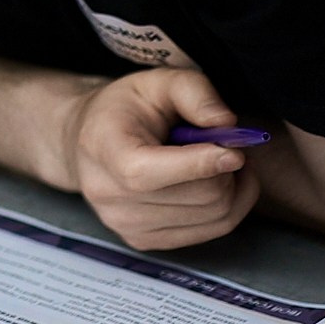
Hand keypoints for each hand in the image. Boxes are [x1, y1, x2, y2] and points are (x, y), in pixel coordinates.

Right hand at [55, 68, 261, 250]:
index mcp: (103, 150)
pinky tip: (214, 183)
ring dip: (233, 188)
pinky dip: (228, 207)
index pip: (150, 174)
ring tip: (219, 162)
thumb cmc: (126, 109)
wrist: (89, 142)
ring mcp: (126, 225)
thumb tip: (227, 124)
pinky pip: (212, 232)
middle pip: (199, 196)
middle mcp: (108, 195)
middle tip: (226, 146)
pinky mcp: (145, 241)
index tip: (235, 151)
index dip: (200, 164)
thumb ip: (195, 92)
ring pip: (214, 217)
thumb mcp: (157, 81)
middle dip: (227, 169)